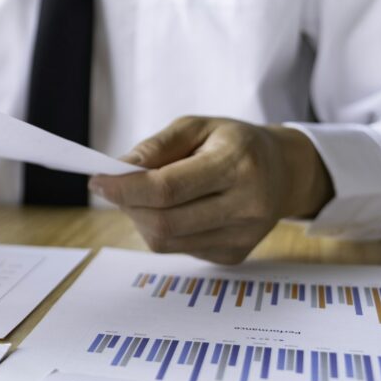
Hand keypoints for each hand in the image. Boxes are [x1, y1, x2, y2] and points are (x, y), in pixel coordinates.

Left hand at [89, 116, 333, 264]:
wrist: (283, 171)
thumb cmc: (232, 143)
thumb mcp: (197, 126)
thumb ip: (158, 145)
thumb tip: (121, 168)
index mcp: (238, 165)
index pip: (168, 188)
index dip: (124, 188)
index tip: (96, 180)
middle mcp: (246, 206)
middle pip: (164, 221)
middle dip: (127, 205)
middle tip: (113, 186)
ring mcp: (243, 237)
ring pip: (166, 241)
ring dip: (140, 219)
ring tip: (143, 195)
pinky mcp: (234, 255)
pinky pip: (179, 249)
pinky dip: (161, 230)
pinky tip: (171, 209)